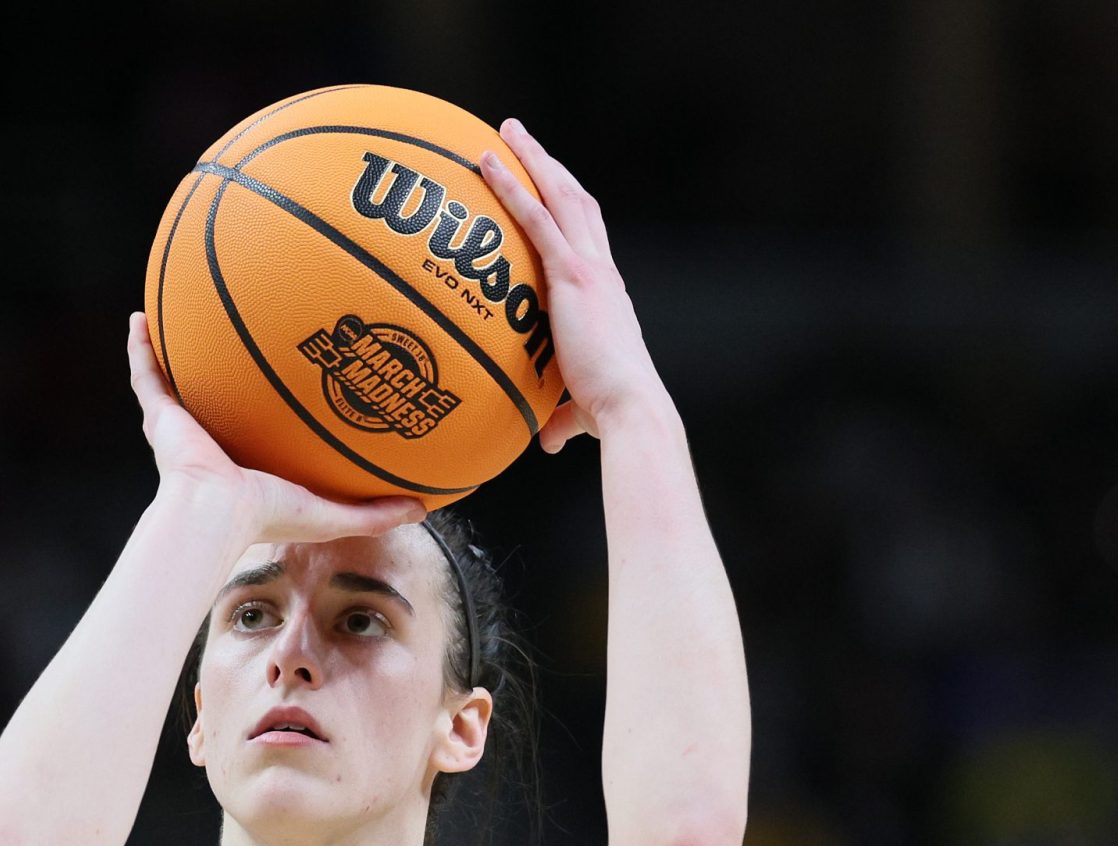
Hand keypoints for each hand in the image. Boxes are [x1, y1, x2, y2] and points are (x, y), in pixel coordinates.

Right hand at [124, 312, 425, 540]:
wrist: (217, 513)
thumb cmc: (268, 517)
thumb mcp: (333, 513)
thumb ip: (376, 512)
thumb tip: (424, 508)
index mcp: (245, 461)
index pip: (258, 430)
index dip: (269, 409)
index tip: (289, 380)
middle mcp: (212, 440)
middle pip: (218, 397)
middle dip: (227, 371)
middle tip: (242, 336)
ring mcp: (183, 427)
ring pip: (178, 380)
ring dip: (178, 350)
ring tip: (181, 313)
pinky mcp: (160, 417)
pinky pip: (146, 374)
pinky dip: (140, 346)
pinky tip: (140, 317)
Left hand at [479, 118, 669, 452]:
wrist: (630, 407)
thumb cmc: (613, 414)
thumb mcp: (583, 409)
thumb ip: (562, 418)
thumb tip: (547, 442)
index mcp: (607, 295)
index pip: (589, 239)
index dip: (571, 206)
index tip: (551, 185)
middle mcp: (602, 272)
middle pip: (577, 201)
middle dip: (550, 166)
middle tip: (521, 138)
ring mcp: (589, 269)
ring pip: (560, 196)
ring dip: (533, 159)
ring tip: (507, 131)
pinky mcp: (571, 275)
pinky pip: (536, 219)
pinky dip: (512, 187)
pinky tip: (486, 163)